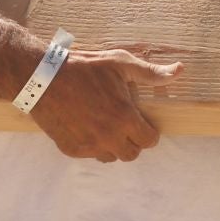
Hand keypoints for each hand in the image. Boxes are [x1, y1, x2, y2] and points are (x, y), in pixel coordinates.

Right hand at [27, 48, 182, 162]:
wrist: (40, 77)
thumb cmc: (82, 68)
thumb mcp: (119, 63)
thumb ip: (151, 72)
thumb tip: (179, 71)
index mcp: (123, 118)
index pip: (149, 141)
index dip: (149, 132)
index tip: (142, 122)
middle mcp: (107, 136)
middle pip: (131, 154)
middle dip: (133, 141)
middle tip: (126, 125)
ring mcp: (87, 145)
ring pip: (110, 157)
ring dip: (113, 146)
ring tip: (107, 126)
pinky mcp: (70, 149)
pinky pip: (90, 155)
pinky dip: (93, 145)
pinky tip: (88, 127)